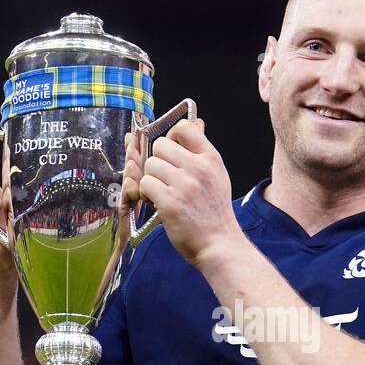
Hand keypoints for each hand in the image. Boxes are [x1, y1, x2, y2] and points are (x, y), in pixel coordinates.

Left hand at [125, 118, 240, 266]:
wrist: (219, 244)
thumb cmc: (215, 212)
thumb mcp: (216, 175)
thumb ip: (202, 150)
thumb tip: (196, 121)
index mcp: (211, 158)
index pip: (183, 128)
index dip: (171, 138)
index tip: (173, 154)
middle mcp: (199, 168)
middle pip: (160, 146)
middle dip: (158, 162)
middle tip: (166, 179)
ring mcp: (184, 185)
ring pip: (150, 165)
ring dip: (151, 180)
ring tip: (162, 193)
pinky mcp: (170, 202)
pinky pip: (145, 184)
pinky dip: (147, 194)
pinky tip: (158, 203)